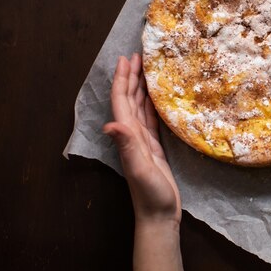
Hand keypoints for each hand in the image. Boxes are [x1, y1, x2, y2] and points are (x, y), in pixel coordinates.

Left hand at [103, 54, 180, 225]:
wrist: (159, 215)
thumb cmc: (151, 194)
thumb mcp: (140, 169)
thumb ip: (127, 147)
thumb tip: (111, 124)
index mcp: (128, 136)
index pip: (122, 102)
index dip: (122, 80)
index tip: (126, 59)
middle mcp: (132, 135)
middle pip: (129, 99)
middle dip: (131, 77)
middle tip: (139, 56)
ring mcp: (142, 141)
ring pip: (140, 107)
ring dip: (141, 87)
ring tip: (147, 69)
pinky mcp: (154, 147)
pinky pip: (151, 119)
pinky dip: (152, 104)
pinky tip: (157, 96)